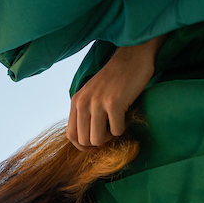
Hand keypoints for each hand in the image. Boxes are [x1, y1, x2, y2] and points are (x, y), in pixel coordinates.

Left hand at [67, 35, 165, 150]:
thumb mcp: (91, 93)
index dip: (83, 145)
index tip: (95, 143)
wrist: (132, 57)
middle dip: (98, 142)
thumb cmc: (115, 78)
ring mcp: (97, 103)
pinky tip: (125, 116)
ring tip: (116, 125)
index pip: (71, 135)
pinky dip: (122, 128)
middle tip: (108, 131)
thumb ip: (85, 112)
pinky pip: (116, 131)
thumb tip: (85, 141)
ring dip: (109, 138)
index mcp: (76, 101)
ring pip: (97, 140)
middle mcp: (83, 103)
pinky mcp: (114, 104)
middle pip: (83, 141)